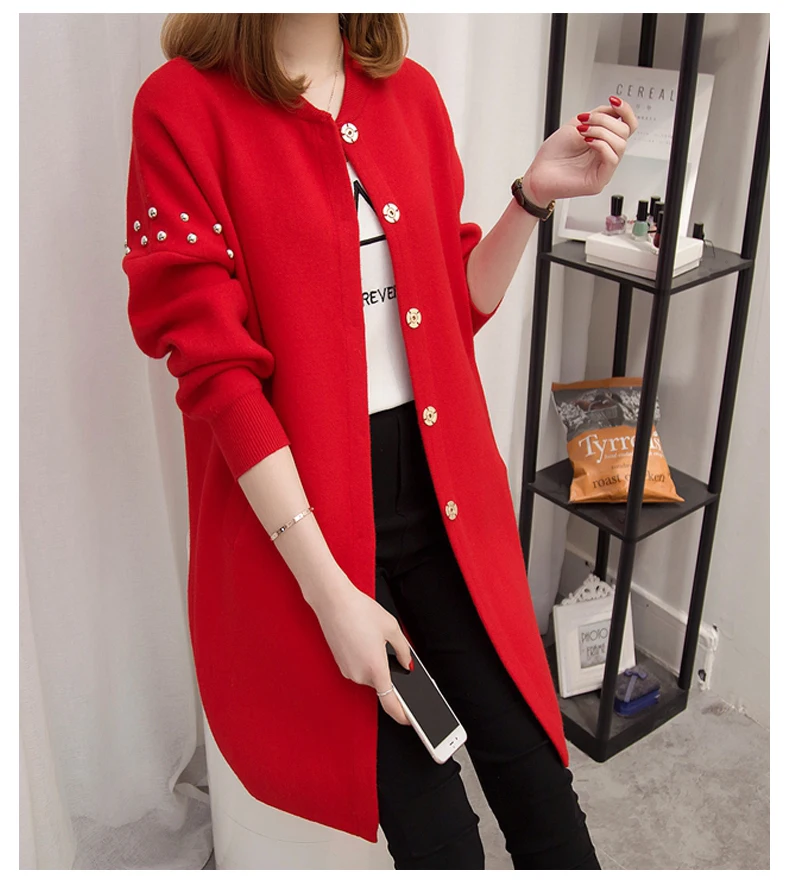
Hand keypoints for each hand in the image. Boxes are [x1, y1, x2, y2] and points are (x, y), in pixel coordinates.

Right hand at [306, 570, 413, 725]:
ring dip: (376, 664)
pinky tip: (365, 640)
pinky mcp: (341, 664)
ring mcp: (347, 671)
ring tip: (375, 639)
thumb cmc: (360, 611)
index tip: (410, 719)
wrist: (333, 602)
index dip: (402, 714)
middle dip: (389, 673)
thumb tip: (407, 663)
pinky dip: (365, 660)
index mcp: (375, 668)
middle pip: (381, 684)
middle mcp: (359, 674)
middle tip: (393, 654)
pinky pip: (359, 668)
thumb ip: (403, 650)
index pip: (390, 702)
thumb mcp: (392, 628)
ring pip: (369, 676)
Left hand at [522, 95, 638, 206]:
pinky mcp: (599, 180)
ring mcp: (604, 168)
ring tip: (583, 132)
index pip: (628, 125)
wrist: (538, 173)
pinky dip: (601, 145)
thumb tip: (615, 109)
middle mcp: (606, 154)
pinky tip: (588, 142)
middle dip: (605, 120)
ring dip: (601, 131)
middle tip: (585, 121)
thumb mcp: (577, 124)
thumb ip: (599, 115)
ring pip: (620, 144)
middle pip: (625, 132)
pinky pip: (612, 159)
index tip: (614, 101)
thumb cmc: (553, 154)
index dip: (625, 111)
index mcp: (604, 141)